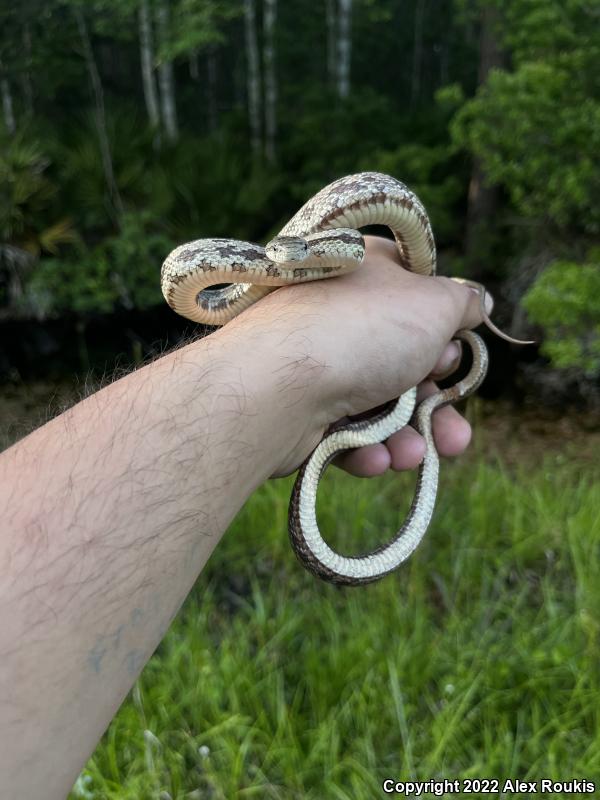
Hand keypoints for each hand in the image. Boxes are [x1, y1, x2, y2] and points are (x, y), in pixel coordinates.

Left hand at [225, 235, 490, 476]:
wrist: (276, 383)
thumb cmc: (363, 330)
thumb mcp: (433, 304)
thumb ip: (463, 302)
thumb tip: (478, 299)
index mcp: (367, 273)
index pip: (415, 296)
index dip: (443, 330)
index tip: (454, 352)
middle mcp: (339, 313)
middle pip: (403, 362)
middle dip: (435, 406)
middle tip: (454, 434)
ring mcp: (316, 361)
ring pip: (377, 405)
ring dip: (405, 437)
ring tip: (413, 456)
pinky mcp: (298, 408)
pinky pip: (343, 430)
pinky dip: (363, 447)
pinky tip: (374, 459)